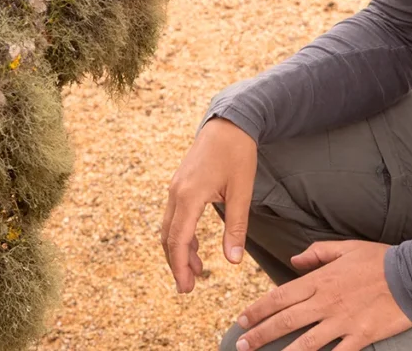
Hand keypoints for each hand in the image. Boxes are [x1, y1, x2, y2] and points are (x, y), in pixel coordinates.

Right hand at [163, 117, 259, 292]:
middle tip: (188, 288)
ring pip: (170, 228)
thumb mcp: (242, 192)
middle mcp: (176, 193)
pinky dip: (182, 235)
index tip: (186, 288)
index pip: (179, 240)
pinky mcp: (180, 185)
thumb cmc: (238, 154)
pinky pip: (175, 216)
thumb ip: (237, 227)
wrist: (229, 123)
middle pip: (169, 238)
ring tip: (195, 272)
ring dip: (179, 251)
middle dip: (177, 264)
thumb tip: (233, 261)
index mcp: (190, 196)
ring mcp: (175, 188)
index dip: (180, 266)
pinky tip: (195, 248)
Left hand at [234, 240, 411, 350]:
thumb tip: (295, 260)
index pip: (280, 296)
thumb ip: (318, 253)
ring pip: (304, 343)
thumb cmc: (382, 260)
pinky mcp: (360, 336)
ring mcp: (343, 321)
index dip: (258, 310)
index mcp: (321, 280)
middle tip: (242, 345)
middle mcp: (327, 302)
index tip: (242, 320)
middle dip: (259, 334)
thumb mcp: (347, 247)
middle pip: (285, 321)